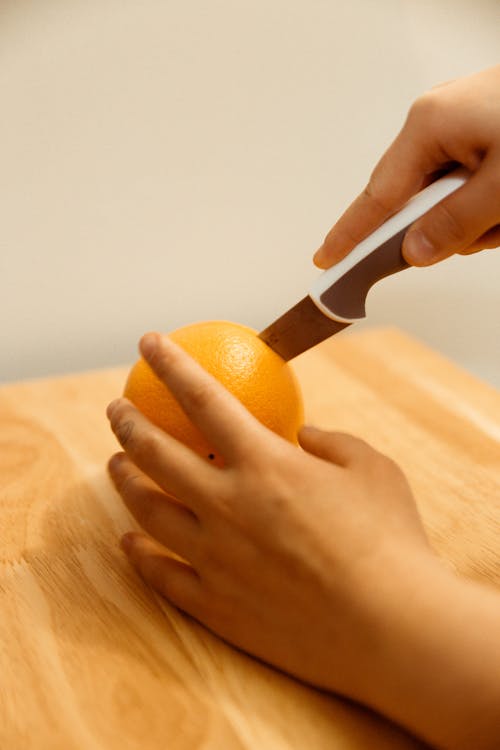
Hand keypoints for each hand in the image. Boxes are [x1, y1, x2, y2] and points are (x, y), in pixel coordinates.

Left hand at [107, 334, 432, 700]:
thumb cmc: (390, 539)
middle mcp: (227, 505)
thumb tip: (302, 436)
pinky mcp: (216, 604)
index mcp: (265, 464)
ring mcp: (215, 558)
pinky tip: (126, 542)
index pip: (204, 399)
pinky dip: (137, 554)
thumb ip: (331, 443)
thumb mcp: (372, 468)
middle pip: (156, 454)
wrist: (391, 627)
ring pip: (147, 512)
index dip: (172, 365)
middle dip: (128, 423)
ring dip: (124, 482)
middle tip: (116, 409)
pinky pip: (161, 575)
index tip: (148, 342)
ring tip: (114, 466)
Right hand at [314, 65, 499, 267]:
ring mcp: (463, 126)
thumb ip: (456, 223)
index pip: (377, 195)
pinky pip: (474, 185)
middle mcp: (438, 121)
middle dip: (455, 227)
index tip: (325, 260)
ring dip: (484, 219)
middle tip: (492, 227)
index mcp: (430, 124)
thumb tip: (415, 251)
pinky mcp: (485, 133)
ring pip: (451, 200)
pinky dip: (495, 203)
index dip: (351, 234)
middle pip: (417, 201)